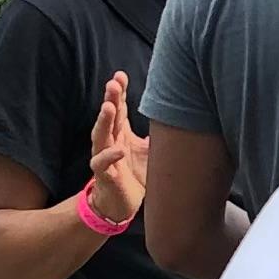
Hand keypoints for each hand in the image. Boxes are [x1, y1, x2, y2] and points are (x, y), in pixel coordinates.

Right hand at [87, 72, 147, 224]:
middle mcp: (110, 142)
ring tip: (109, 107)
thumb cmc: (134, 174)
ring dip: (104, 121)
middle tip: (113, 83)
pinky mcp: (104, 176)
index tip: (120, 75)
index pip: (118, 109)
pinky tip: (118, 150)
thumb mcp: (150, 151)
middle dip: (110, 99)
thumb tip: (178, 116)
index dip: (118, 92)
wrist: (121, 204)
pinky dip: (109, 157)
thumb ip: (158, 134)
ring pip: (100, 136)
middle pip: (108, 117)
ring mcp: (105, 158)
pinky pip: (102, 165)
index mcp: (120, 134)